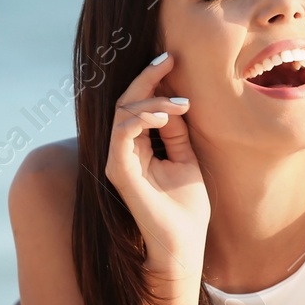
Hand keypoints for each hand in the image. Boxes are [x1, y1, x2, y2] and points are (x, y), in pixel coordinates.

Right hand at [105, 53, 209, 283]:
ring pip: (122, 113)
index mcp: (139, 146)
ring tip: (180, 105)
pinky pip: (120, 134)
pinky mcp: (118, 171)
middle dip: (147, 77)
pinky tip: (166, 118)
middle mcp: (123, 150)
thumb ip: (178, 132)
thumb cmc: (186, 207)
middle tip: (169, 60)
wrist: (183, 245)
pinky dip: (141, 119)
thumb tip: (176, 102)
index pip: (138, 104)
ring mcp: (118, 160)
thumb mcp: (187, 159)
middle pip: (126, 102)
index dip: (152, 80)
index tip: (172, 59)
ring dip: (152, 101)